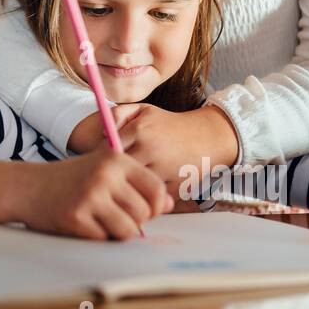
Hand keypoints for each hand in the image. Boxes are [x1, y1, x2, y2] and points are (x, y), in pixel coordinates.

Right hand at [18, 148, 174, 240]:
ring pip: (129, 230)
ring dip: (117, 232)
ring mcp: (90, 196)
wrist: (28, 187)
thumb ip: (137, 184)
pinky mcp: (76, 217)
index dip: (155, 206)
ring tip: (100, 220)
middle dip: (134, 221)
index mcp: (115, 159)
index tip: (142, 209)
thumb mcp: (104, 171)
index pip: (156, 190)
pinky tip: (82, 223)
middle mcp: (104, 175)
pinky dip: (97, 237)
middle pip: (144, 213)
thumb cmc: (72, 180)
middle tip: (113, 215)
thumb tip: (168, 204)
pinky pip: (104, 239)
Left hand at [68, 104, 238, 182]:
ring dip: (129, 189)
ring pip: (134, 187)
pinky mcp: (175, 187)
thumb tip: (101, 133)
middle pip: (119, 172)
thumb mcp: (144, 110)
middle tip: (112, 177)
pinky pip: (151, 197)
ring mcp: (164, 170)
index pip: (108, 151)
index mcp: (139, 130)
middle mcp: (150, 150)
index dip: (103, 160)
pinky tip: (145, 191)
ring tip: (127, 185)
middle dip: (114, 176)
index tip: (104, 163)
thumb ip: (118, 115)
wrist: (207, 136)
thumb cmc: (169, 124)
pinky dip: (147, 197)